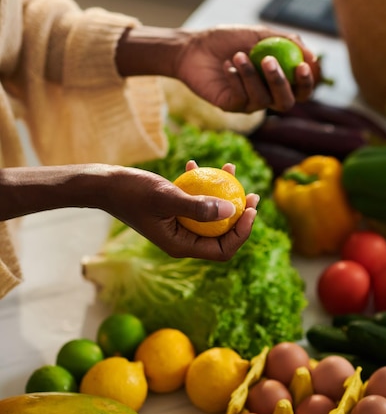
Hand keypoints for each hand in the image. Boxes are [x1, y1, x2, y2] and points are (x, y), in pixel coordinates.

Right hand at [104, 161, 258, 260]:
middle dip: (238, 213)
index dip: (241, 232)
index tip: (250, 208)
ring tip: (230, 171)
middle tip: (251, 193)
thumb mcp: (166, 197)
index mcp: (181, 245)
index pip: (222, 249)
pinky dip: (199, 183)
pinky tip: (194, 163)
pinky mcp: (171, 209)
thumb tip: (232, 211)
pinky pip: (193, 199)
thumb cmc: (132, 192)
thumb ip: (198, 207)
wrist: (104, 185)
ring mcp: (176, 224)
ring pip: (209, 213)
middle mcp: (181, 238)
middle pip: (220, 233)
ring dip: (221, 193)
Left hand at [174, 25, 316, 112]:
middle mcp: (266, 95)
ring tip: (238, 54)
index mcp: (277, 80)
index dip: (306, 82)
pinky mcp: (231, 106)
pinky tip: (226, 65)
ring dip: (252, 75)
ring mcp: (249, 103)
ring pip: (263, 99)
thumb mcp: (259, 34)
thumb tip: (312, 56)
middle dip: (281, 82)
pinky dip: (236, 79)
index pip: (301, 90)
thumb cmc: (227, 39)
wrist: (193, 48)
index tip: (303, 65)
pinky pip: (242, 98)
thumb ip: (287, 42)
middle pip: (286, 102)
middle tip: (270, 62)